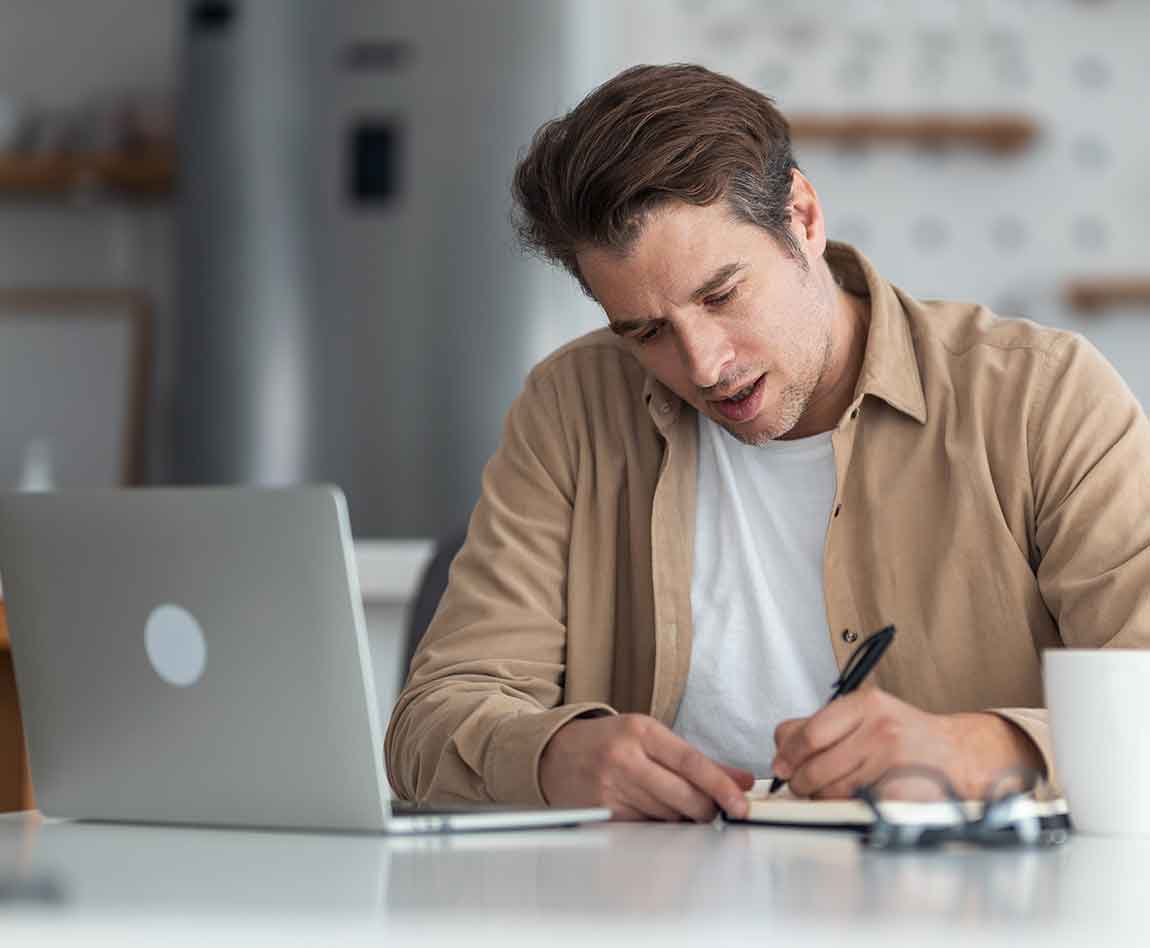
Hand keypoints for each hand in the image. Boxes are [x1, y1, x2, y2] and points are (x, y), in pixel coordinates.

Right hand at [539, 714, 753, 821]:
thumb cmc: (608, 742)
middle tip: (715, 810)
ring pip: (669, 815)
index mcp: (641, 731)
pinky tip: (653, 812)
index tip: (741, 803)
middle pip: (684, 795)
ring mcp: (612, 787)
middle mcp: (625, 757)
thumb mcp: (650, 737)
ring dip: (682, 818)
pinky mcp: (604, 812)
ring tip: (674, 804)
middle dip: (707, 809)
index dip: (721, 786)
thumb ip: (697, 761)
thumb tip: (741, 781)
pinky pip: (647, 827)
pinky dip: (659, 825)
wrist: (554, 754)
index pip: (692, 762)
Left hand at [771, 688, 1043, 799]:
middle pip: (816, 764)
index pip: (809, 732)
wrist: (956, 754)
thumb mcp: (865, 715)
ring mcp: (892, 760)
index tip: (781, 767)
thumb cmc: (903, 735)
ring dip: (820, 796)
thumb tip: (781, 748)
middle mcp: (880, 728)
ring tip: (826, 791)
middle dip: (799, 781)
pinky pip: (855, 805)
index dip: (787, 755)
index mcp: (866, 704)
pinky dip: (845, 806)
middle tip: (798, 785)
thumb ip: (822, 725)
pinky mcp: (900, 791)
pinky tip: (851, 798)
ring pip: (832, 789)